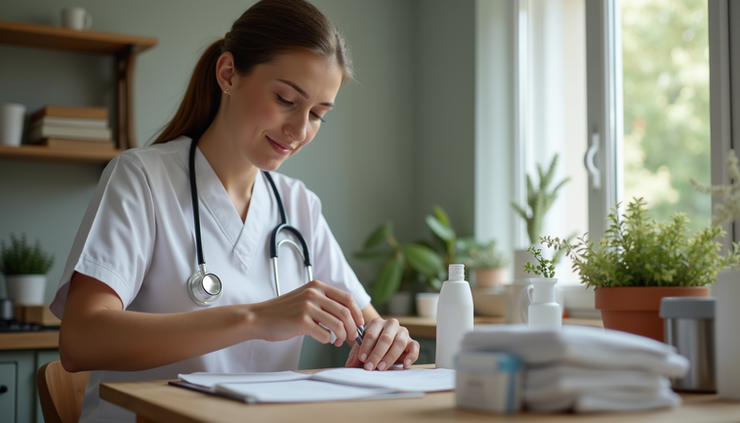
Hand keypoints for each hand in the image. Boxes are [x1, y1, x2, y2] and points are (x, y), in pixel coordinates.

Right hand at [249, 280, 363, 345]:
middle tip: (352, 337)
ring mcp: (307, 307)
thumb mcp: (305, 298)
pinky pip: (324, 335)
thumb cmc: (283, 312)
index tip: (359, 323)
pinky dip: (327, 340)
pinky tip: (323, 340)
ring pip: (338, 325)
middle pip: (345, 312)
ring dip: (342, 337)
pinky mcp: (301, 321)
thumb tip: (348, 316)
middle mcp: (313, 293)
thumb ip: (324, 302)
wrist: (259, 317)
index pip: (347, 298)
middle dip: (353, 327)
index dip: (357, 312)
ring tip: (338, 341)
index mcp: (317, 286)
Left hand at [344, 317, 418, 370]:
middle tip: (370, 367)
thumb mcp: (361, 349)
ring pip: (399, 343)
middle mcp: (391, 324)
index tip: (362, 358)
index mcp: (376, 323)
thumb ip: (356, 356)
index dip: (366, 347)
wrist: (383, 345)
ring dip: (390, 357)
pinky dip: (411, 356)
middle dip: (377, 354)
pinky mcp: (412, 341)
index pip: (371, 334)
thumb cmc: (371, 346)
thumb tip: (349, 366)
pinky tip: (404, 365)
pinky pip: (414, 347)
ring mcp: (402, 332)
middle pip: (385, 339)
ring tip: (382, 368)